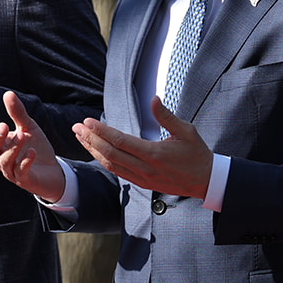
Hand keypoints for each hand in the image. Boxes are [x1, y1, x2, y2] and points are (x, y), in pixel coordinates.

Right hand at [0, 91, 65, 199]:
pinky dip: (25, 162)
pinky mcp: (25, 181)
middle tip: (3, 125)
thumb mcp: (28, 127)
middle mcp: (2, 160)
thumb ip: (17, 113)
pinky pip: (21, 172)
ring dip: (12, 148)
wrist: (53, 171)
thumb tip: (8, 93)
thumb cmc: (36, 148)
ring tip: (22, 135)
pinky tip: (32, 151)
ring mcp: (12, 172)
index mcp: (0, 147)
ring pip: (5, 161)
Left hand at [72, 97, 212, 197]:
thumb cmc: (197, 154)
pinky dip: (104, 161)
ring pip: (110, 164)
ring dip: (93, 151)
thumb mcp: (186, 131)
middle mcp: (144, 168)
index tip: (87, 121)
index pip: (120, 141)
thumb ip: (166, 116)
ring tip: (80, 138)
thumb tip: (154, 99)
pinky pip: (118, 172)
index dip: (101, 131)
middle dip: (90, 139)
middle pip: (109, 153)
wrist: (205, 181)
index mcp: (153, 153)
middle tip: (76, 127)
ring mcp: (142, 178)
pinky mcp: (142, 183)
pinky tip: (96, 152)